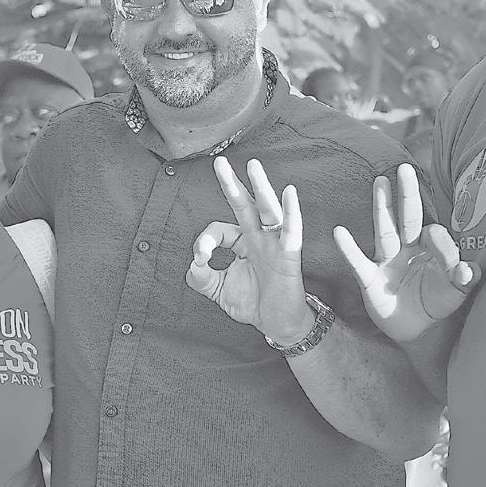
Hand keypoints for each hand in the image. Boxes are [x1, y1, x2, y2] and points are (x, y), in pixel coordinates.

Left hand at [185, 158, 312, 343]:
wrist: (277, 324)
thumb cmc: (252, 303)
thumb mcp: (218, 291)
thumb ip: (201, 278)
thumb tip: (194, 263)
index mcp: (241, 242)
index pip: (219, 229)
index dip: (205, 241)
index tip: (200, 259)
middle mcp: (258, 238)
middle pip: (244, 205)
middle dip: (232, 183)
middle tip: (219, 162)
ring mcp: (275, 244)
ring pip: (267, 210)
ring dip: (261, 188)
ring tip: (253, 166)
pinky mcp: (289, 256)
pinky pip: (291, 231)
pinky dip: (291, 212)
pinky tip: (289, 193)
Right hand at [332, 164, 476, 343]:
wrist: (418, 330)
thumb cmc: (437, 303)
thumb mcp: (456, 292)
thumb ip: (465, 279)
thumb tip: (469, 269)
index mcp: (429, 247)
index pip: (434, 234)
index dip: (442, 244)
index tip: (454, 266)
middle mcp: (407, 249)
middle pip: (407, 216)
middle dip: (407, 193)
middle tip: (405, 168)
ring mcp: (387, 262)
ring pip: (385, 231)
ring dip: (382, 207)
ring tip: (380, 182)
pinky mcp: (370, 280)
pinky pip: (358, 262)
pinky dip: (349, 248)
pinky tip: (340, 232)